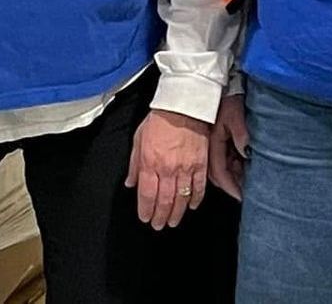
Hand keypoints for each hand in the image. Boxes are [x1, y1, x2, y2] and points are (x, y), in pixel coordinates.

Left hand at [126, 108, 211, 228]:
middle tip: (159, 225)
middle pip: (164, 201)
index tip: (145, 218)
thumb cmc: (160, 120)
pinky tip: (192, 206)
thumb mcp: (138, 139)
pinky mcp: (201, 164)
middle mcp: (168, 169)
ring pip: (181, 198)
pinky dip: (195, 199)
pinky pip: (199, 187)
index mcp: (150, 163)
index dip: (146, 211)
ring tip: (173, 221)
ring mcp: (186, 168)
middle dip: (160, 217)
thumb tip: (130, 183)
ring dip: (177, 213)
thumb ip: (134, 164)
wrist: (184, 105)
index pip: (147, 195)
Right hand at [209, 92, 249, 201]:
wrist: (214, 86)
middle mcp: (210, 149)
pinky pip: (222, 160)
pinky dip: (232, 165)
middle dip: (233, 184)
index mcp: (213, 145)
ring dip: (233, 175)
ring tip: (247, 178)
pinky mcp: (215, 141)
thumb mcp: (235, 116)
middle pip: (220, 175)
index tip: (241, 195)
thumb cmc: (225, 99)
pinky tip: (243, 165)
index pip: (221, 173)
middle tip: (247, 190)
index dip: (231, 186)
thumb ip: (241, 135)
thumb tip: (247, 153)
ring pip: (221, 168)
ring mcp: (212, 146)